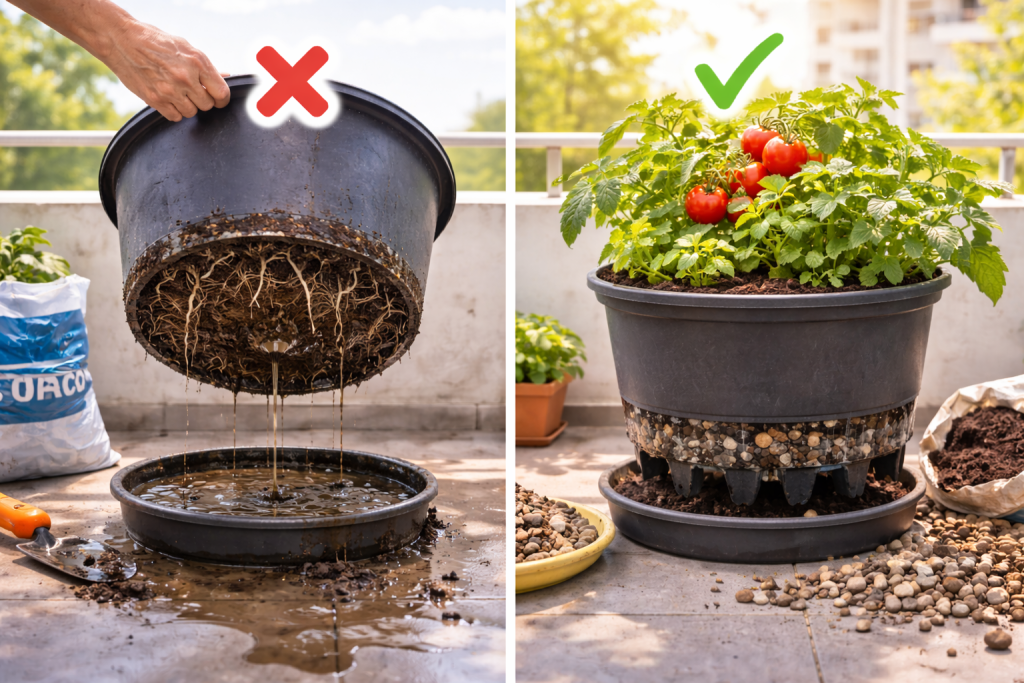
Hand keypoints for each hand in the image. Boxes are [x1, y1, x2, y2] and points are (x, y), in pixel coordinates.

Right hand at [105, 21, 229, 121]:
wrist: (122, 40)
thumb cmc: (155, 41)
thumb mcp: (185, 47)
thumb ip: (206, 66)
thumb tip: (225, 77)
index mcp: (197, 63)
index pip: (222, 93)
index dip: (221, 99)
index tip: (217, 98)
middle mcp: (186, 78)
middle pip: (207, 105)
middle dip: (202, 99)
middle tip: (192, 90)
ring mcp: (170, 91)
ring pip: (191, 112)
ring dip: (187, 105)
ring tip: (177, 92)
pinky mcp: (155, 100)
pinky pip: (175, 117)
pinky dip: (174, 110)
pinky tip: (168, 98)